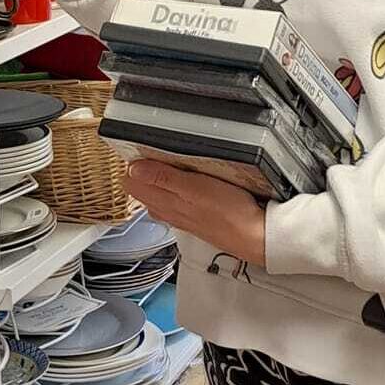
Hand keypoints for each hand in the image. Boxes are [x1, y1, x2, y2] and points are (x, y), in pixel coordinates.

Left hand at [124, 161, 266, 267]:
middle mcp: (167, 210)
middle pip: (140, 190)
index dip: (131, 163)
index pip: (130, 183)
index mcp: (163, 202)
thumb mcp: (193, 187)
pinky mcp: (194, 218)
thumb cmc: (229, 213)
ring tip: (163, 162)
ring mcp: (181, 215)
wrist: (254, 236)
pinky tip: (184, 184)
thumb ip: (162, 178)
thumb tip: (133, 169)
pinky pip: (173, 202)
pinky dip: (172, 190)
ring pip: (156, 196)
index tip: (137, 147)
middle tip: (149, 150)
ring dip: (155, 179)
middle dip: (139, 170)